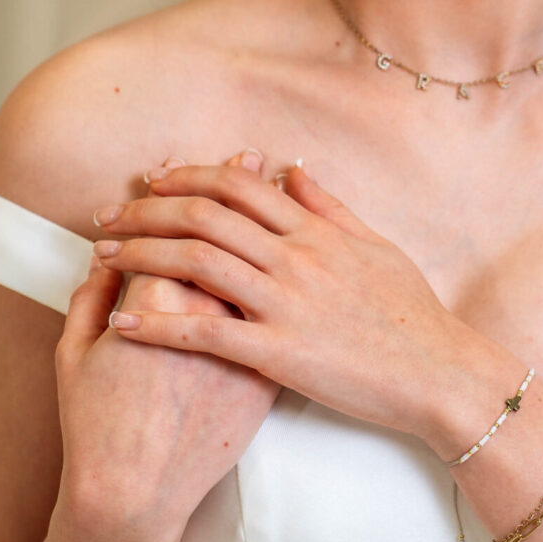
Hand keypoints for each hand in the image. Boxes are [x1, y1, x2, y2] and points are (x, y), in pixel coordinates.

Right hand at [53, 160, 281, 541]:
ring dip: (276, 227)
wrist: (138, 495)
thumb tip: (102, 261)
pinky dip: (291, 284)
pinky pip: (286, 320)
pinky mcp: (265, 378)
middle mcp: (208, 314)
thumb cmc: (95, 426)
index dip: (187, 192)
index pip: (181, 227)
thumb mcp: (73, 356)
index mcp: (157, 300)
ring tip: (281, 194)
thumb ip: (88, 300)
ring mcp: (244, 345)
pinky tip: (296, 264)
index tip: (192, 167)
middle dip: (240, 191)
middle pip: (234, 232)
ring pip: (270, 269)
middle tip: (248, 158)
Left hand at [88, 161, 480, 446]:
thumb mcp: (376, 246)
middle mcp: (296, 258)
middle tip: (107, 215)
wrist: (439, 372)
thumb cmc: (413, 315)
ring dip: (142, 254)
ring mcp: (286, 304)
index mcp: (316, 232)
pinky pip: (205, 332)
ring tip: (103, 256)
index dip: (188, 177)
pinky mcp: (278, 353)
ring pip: (197, 263)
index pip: (239, 186)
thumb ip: (330, 207)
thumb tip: (295, 169)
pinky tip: (122, 321)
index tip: (152, 180)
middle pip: (205, 216)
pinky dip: (158, 323)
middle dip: (148, 210)